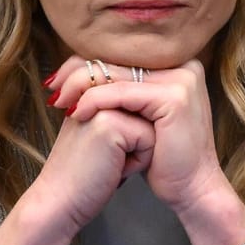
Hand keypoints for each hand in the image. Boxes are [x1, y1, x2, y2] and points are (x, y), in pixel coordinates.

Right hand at [0, 80, 154, 244]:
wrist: (59, 202)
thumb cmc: (84, 174)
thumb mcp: (101, 133)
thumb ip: (122, 111)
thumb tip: (156, 107)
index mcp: (91, 87)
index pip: (137, 99)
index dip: (132, 131)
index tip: (108, 150)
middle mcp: (95, 89)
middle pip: (147, 110)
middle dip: (136, 139)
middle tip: (107, 158)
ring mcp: (101, 103)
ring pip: (152, 123)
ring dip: (139, 150)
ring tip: (110, 162)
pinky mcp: (110, 122)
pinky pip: (149, 139)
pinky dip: (138, 161)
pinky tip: (112, 169)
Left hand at [44, 56, 221, 211]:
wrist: (192, 190)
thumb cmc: (163, 158)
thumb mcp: (141, 115)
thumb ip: (124, 89)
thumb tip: (81, 68)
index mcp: (177, 64)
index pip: (123, 54)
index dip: (87, 63)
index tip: (57, 78)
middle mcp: (184, 64)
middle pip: (118, 59)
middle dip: (78, 73)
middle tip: (51, 87)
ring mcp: (181, 79)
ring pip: (116, 75)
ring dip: (80, 87)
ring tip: (58, 102)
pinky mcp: (173, 97)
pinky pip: (121, 93)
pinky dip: (94, 102)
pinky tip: (75, 113)